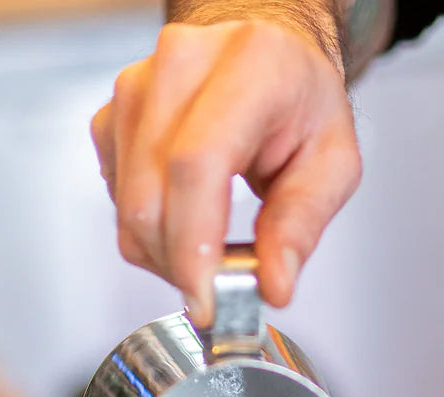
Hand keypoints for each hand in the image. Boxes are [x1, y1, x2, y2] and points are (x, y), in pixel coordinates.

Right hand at [90, 20, 361, 323]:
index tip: (207, 297)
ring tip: (209, 248)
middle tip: (217, 290)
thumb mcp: (333, 161)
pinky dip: (148, 230)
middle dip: (179, 265)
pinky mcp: (111, 116)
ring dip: (164, 253)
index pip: (196, 164)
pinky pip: (116, 201)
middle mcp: (180, 67)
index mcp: (249, 66)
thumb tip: (273, 283)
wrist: (263, 52)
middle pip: (151, 196)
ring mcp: (135, 89)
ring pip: (128, 207)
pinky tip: (185, 218)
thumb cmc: (299, 97)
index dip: (193, 244)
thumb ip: (303, 224)